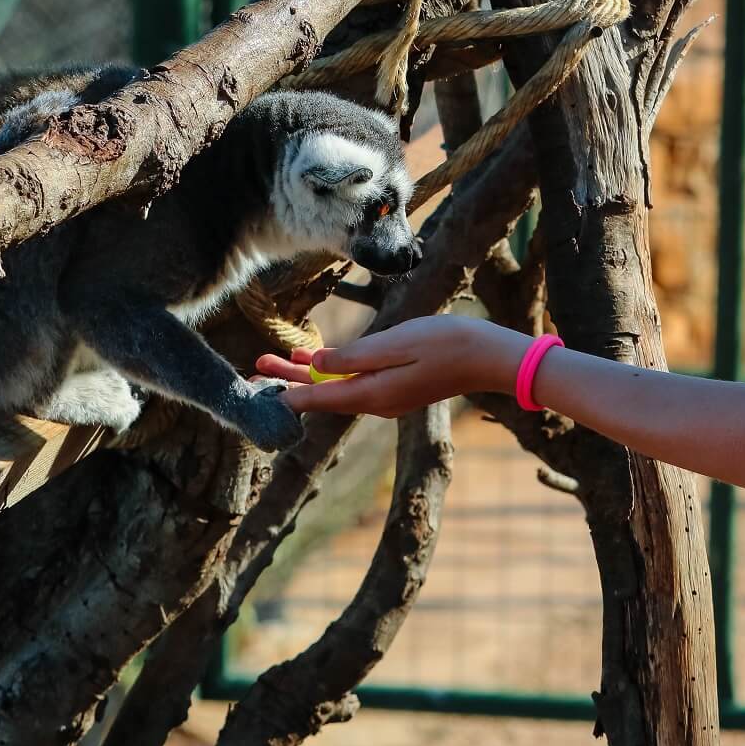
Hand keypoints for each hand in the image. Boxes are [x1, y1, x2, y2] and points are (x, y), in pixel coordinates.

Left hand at [252, 313, 532, 417]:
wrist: (489, 356)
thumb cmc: (446, 343)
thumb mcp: (395, 344)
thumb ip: (354, 358)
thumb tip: (317, 368)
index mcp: (372, 394)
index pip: (317, 399)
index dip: (284, 392)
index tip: (255, 388)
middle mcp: (376, 402)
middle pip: (323, 394)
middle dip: (289, 380)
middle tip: (257, 367)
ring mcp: (389, 396)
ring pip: (338, 388)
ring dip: (309, 374)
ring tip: (280, 360)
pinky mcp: (400, 387)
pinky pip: (358, 382)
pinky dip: (336, 372)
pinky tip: (323, 361)